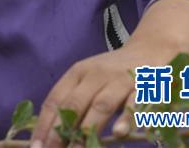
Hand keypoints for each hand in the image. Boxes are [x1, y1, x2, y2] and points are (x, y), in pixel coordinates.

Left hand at [30, 45, 145, 147]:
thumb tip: (51, 133)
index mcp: (77, 73)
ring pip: (101, 105)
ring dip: (88, 129)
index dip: (44, 123)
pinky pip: (134, 103)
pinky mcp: (144, 86)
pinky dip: (126, 118)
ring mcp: (119, 80)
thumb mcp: (89, 80)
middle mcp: (95, 75)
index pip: (56, 99)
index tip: (36, 146)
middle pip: (74, 104)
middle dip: (62, 130)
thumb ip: (74, 101)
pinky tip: (119, 133)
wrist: (152, 49)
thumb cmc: (113, 72)